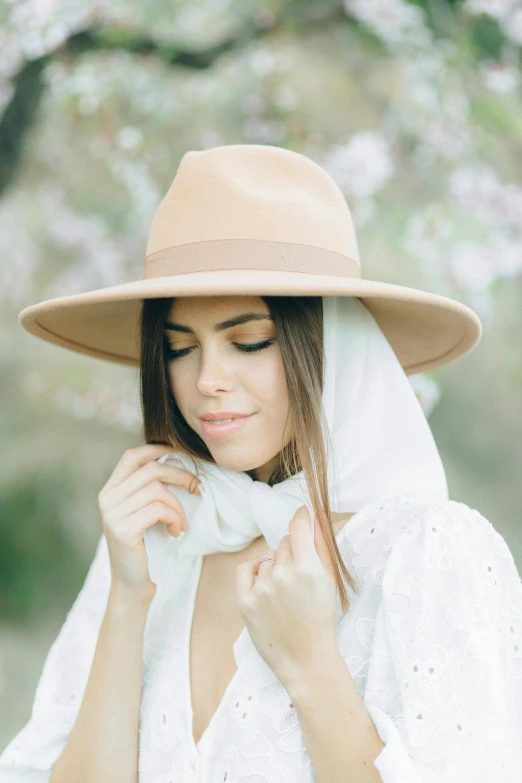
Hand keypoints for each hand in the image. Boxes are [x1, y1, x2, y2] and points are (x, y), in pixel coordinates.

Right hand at [97, 444, 200, 598]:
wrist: (131, 585)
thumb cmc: (145, 547)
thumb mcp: (143, 512)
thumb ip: (149, 488)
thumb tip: (179, 460)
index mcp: (110, 490)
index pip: (133, 455)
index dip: (159, 449)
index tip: (183, 455)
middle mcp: (107, 498)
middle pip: (150, 469)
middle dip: (180, 475)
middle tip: (198, 488)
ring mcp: (112, 513)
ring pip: (157, 490)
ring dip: (178, 506)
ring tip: (182, 523)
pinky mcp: (123, 529)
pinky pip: (159, 509)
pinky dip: (175, 518)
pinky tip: (175, 532)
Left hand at [235, 505, 338, 686]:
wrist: (306, 659)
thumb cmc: (321, 619)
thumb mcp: (329, 581)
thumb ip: (322, 546)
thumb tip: (314, 516)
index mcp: (308, 568)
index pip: (298, 525)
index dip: (302, 516)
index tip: (303, 514)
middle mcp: (284, 575)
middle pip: (285, 543)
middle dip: (294, 553)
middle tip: (301, 577)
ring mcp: (262, 588)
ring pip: (268, 558)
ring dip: (276, 567)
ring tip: (286, 592)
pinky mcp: (245, 601)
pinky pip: (247, 568)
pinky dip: (255, 572)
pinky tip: (265, 586)